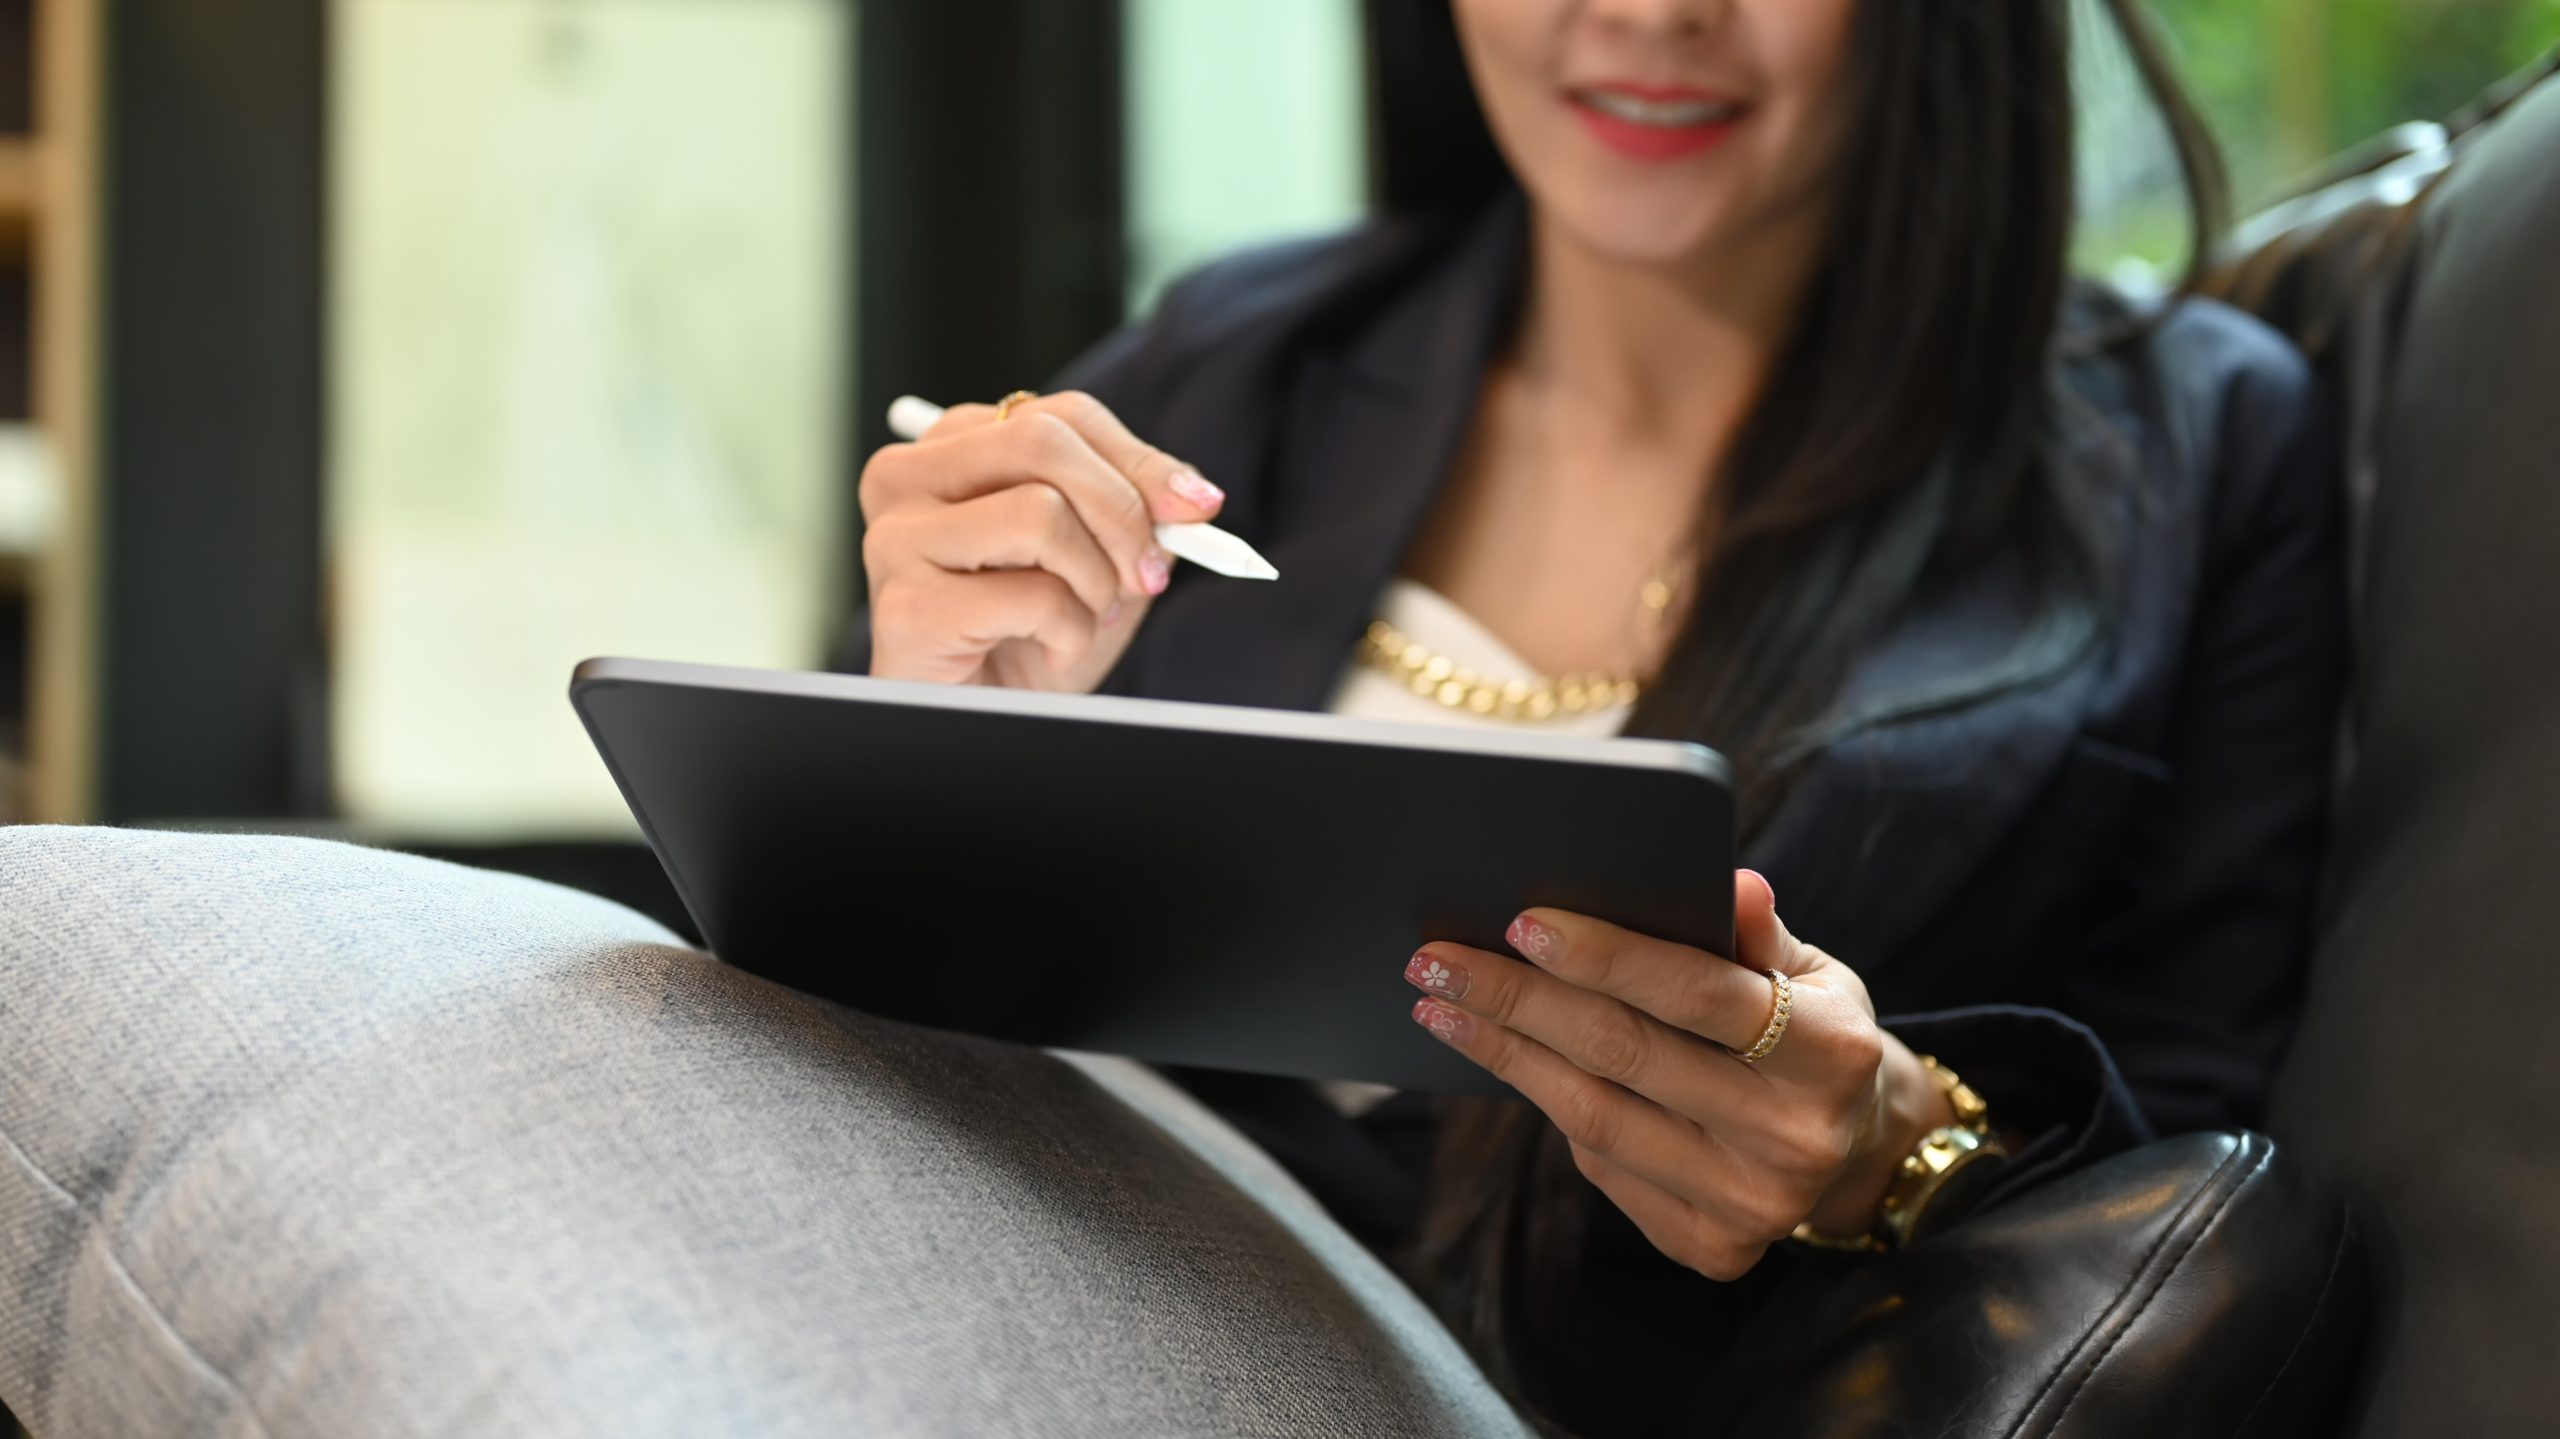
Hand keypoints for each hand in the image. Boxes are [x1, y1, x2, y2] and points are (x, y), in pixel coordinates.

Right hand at [858, 390, 1225, 690]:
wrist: (975, 716)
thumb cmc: (1028, 635)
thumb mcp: (1096, 560)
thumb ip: (1135, 514)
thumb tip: (1192, 494)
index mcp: (951, 448)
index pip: (1060, 416)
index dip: (1139, 459)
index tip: (1196, 507)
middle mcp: (907, 477)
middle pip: (1043, 442)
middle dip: (1122, 512)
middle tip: (1147, 574)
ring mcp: (895, 538)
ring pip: (1039, 513)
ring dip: (1094, 581)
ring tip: (1085, 619)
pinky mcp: (907, 605)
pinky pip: (1032, 595)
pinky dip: (1071, 633)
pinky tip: (1053, 652)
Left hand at [1406, 872, 1956, 1277]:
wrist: (1856, 1148)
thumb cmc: (1811, 1033)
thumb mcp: (1812, 973)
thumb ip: (1759, 932)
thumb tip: (1728, 883)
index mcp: (1833, 1054)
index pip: (1699, 994)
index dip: (1606, 957)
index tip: (1521, 922)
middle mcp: (1794, 1139)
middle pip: (1626, 1055)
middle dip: (1520, 1000)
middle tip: (1439, 959)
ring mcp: (1751, 1204)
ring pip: (1595, 1117)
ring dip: (1506, 1054)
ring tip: (1442, 1004)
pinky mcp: (1711, 1247)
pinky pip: (1601, 1168)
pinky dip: (1547, 1103)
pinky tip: (1506, 1058)